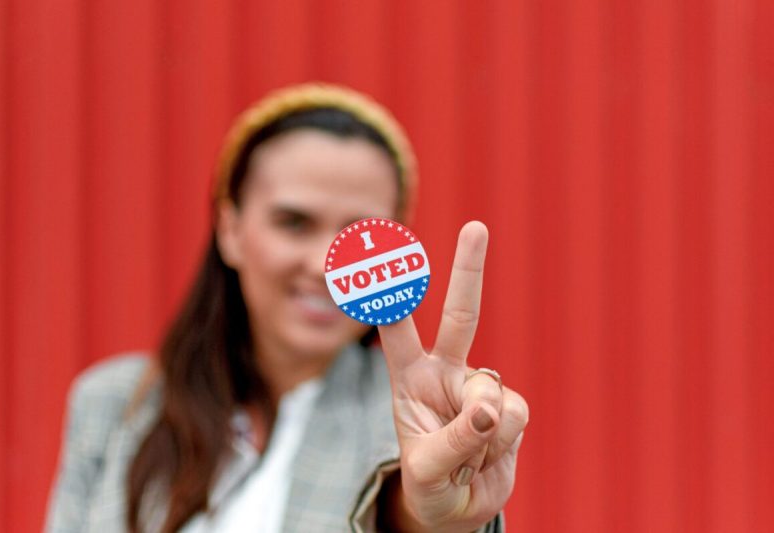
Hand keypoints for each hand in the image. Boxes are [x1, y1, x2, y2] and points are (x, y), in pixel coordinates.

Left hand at [378, 221, 528, 531]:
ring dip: (480, 435)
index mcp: (409, 377)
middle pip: (461, 315)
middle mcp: (446, 371)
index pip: (395, 329)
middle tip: (476, 227)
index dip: (389, 293)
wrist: (458, 506)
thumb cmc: (429, 482)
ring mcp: (480, 386)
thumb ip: (454, 439)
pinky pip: (513, 416)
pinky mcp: (510, 406)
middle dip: (469, 271)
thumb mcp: (426, 470)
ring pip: (490, 395)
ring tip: (465, 457)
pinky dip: (501, 444)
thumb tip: (490, 408)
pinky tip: (487, 454)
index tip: (382, 250)